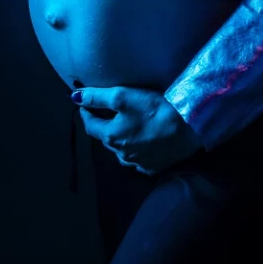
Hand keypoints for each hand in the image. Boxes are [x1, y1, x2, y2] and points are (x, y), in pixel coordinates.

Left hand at [74, 85, 204, 174]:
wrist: (188, 131)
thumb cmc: (154, 111)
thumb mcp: (124, 96)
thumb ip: (98, 97)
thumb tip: (75, 97)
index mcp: (111, 136)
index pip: (90, 125)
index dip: (86, 112)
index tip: (84, 104)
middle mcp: (120, 153)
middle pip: (106, 138)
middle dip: (103, 125)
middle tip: (106, 112)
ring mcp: (137, 163)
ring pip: (121, 150)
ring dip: (120, 139)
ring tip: (126, 126)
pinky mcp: (153, 167)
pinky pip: (138, 159)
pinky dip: (136, 149)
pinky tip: (143, 142)